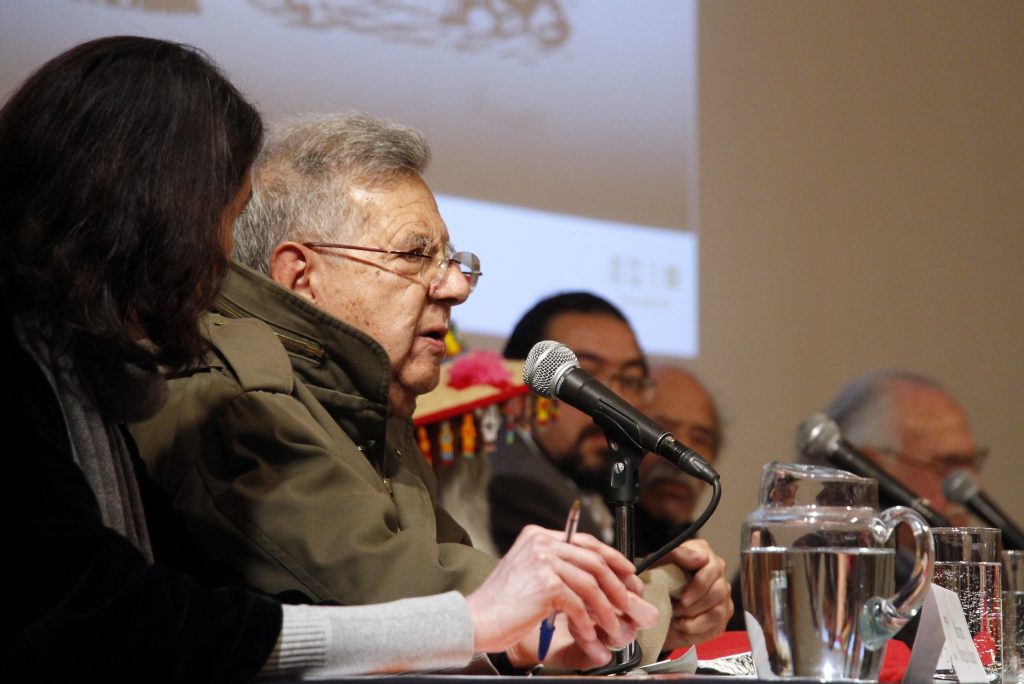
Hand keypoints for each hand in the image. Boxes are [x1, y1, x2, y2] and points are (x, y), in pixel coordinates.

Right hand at [464, 525, 657, 668]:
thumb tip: (599, 580)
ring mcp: (543, 561)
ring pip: (591, 583)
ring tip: (613, 627)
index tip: (629, 575)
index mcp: (538, 537)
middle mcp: (541, 543)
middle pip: (594, 560)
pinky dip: (587, 623)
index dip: (612, 558)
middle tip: (630, 603)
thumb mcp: (530, 575)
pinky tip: (590, 636)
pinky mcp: (546, 583)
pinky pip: (578, 604)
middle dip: (618, 585)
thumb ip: (558, 569)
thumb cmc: (502, 604)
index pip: (585, 541)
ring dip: (606, 610)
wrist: (475, 620)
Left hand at [661, 539, 732, 649]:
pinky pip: (716, 627)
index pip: (712, 567)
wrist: (653, 602)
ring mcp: (722, 595)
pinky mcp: (722, 616)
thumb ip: (676, 555)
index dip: (699, 584)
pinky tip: (682, 627)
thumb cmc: (656, 579)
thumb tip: (699, 557)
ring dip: (694, 619)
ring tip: (677, 619)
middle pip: (719, 591)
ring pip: (718, 612)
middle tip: (676, 610)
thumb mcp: (658, 563)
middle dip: (695, 605)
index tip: (683, 597)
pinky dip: (696, 631)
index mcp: (702, 554)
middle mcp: (717, 573)